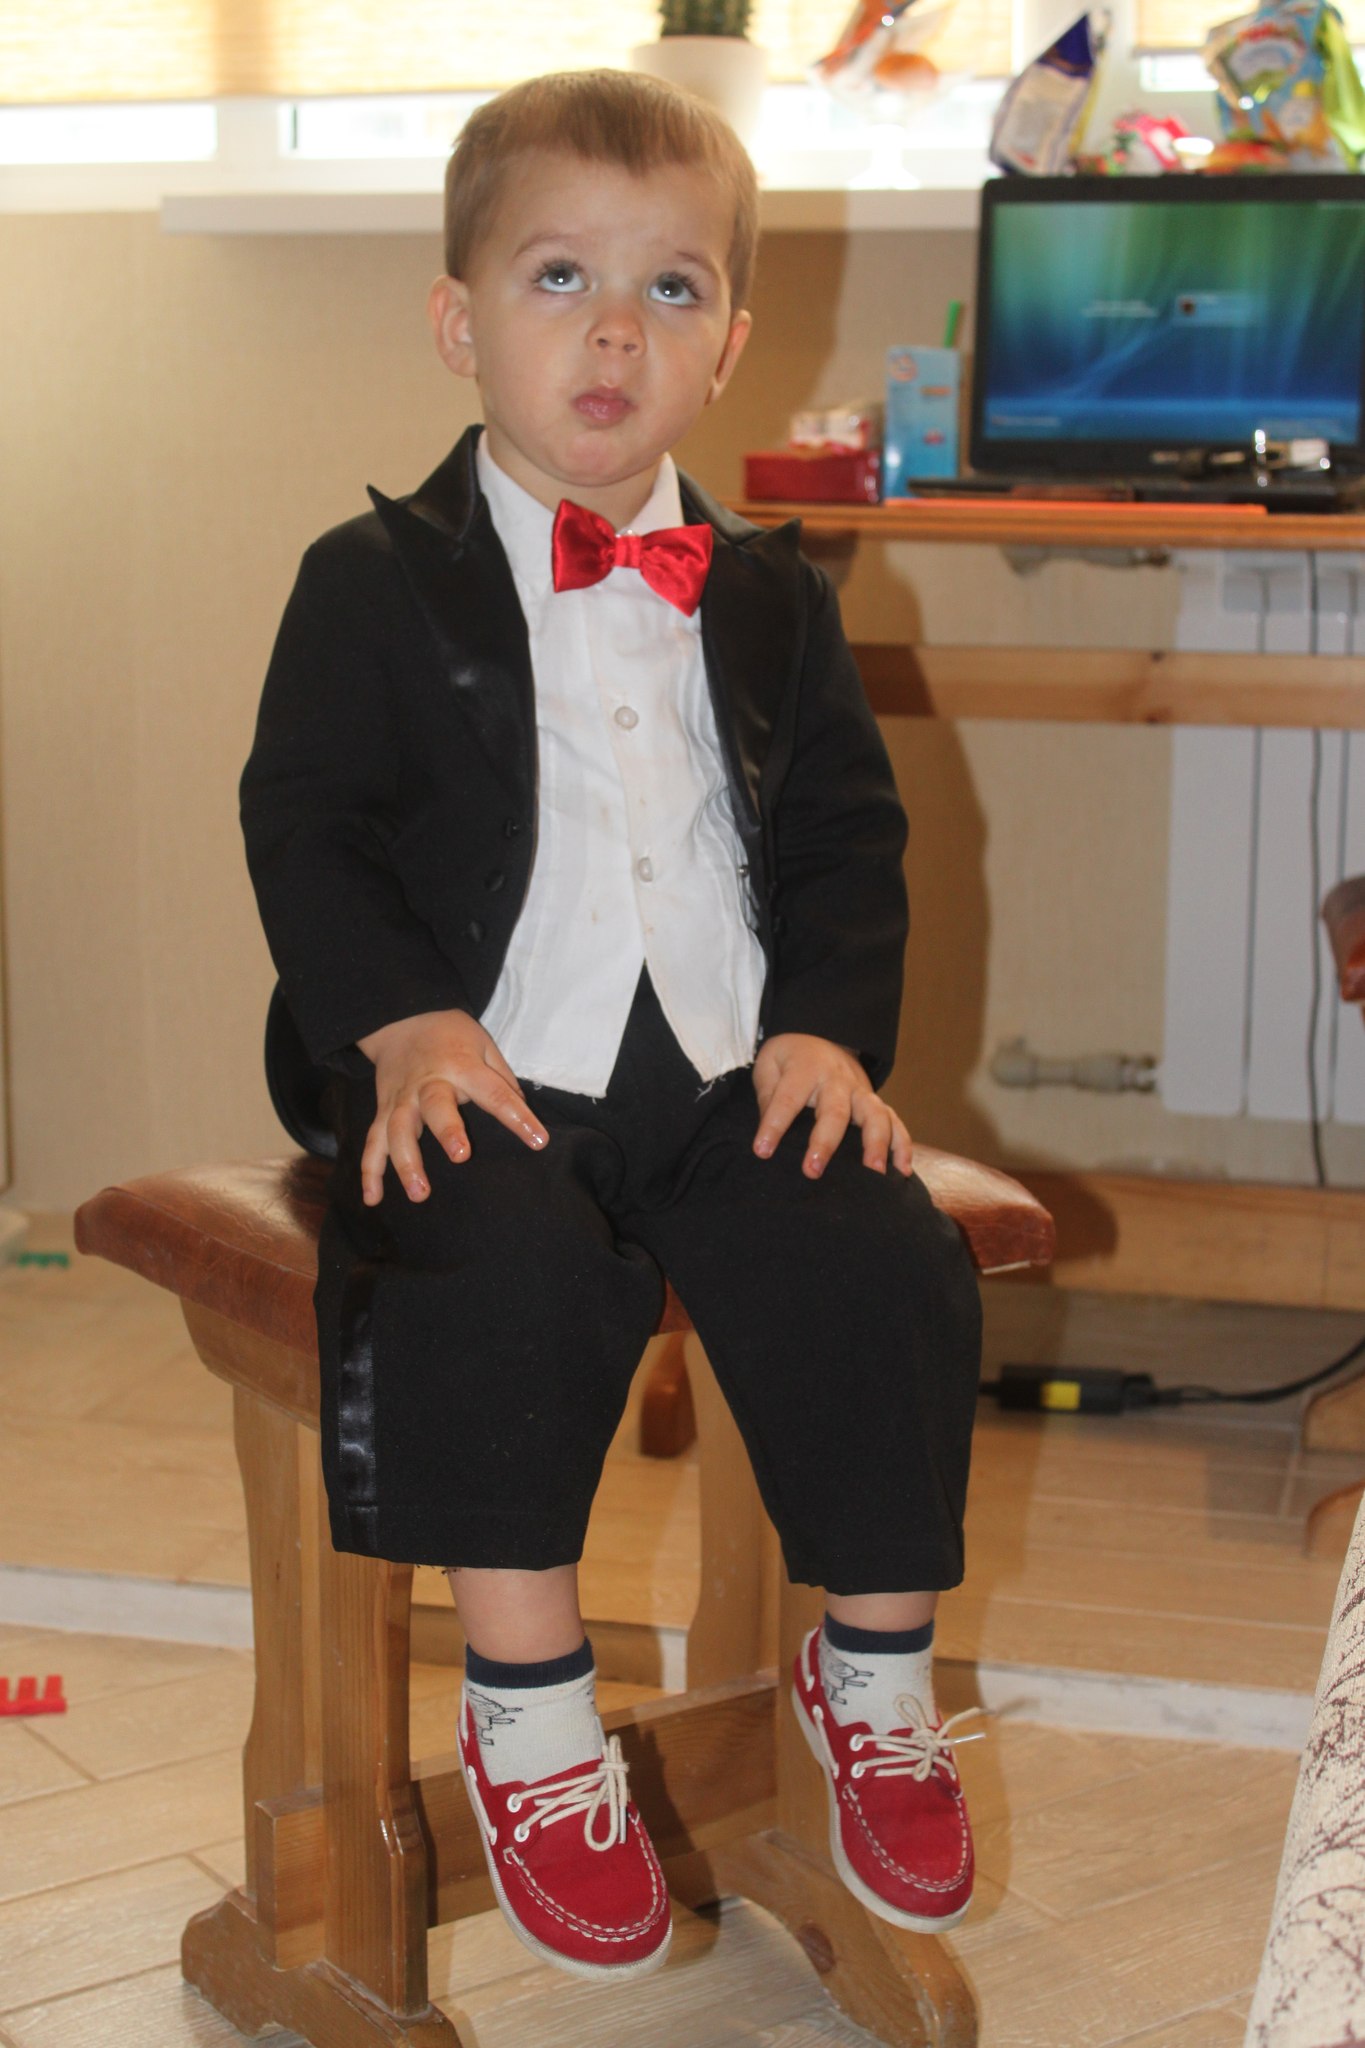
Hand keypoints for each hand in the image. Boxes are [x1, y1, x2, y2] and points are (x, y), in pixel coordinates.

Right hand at [355, 1009, 547, 1204]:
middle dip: (447, 1131)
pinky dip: (371, 1171)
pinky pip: (373, 1142)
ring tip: (420, 1193)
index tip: (538, 1140)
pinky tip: (373, 1198)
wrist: (401, 1017)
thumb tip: (524, 1114)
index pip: (494, 1093)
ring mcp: (402, 1098)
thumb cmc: (452, 1035)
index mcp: (461, 1066)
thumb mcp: (484, 1045)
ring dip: (406, 1162)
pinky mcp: (383, 1110)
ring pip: (398, 1130)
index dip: (517, 1116)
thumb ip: (502, 1080)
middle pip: (436, 1107)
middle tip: (461, 1156)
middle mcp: (429, 1083)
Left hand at [752, 1033, 912, 1179]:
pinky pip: (895, 1122)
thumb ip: (767, 1097)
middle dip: (825, 1143)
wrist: (822, 1036)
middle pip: (835, 1111)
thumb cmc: (790, 1058)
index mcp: (805, 1068)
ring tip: (874, 1173)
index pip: (788, 1099)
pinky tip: (902, 1170)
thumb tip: (767, 1135)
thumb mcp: (769, 1065)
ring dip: (875, 1144)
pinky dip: (901, 1145)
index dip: (774, 1126)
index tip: (762, 1151)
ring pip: (874, 1115)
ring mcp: (861, 1091)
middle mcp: (837, 1080)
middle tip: (812, 1171)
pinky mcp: (875, 1103)